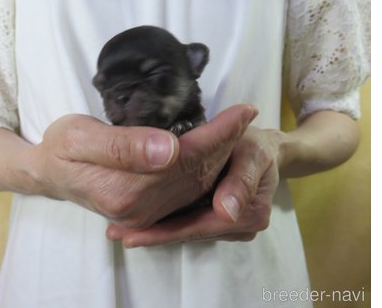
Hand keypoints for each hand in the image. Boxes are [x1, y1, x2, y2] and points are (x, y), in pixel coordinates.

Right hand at [13, 105, 256, 228]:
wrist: (48, 174)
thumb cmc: (59, 149)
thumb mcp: (79, 138)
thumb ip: (122, 146)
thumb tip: (169, 149)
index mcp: (126, 190)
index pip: (185, 158)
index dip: (218, 134)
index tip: (242, 110)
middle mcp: (141, 209)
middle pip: (196, 172)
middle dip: (226, 142)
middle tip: (246, 114)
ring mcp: (146, 214)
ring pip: (197, 183)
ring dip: (221, 155)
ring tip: (238, 128)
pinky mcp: (148, 211)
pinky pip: (187, 190)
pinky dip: (207, 168)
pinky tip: (216, 150)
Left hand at [106, 125, 282, 246]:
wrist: (265, 148)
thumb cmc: (255, 145)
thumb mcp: (252, 153)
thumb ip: (242, 180)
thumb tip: (228, 212)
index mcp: (249, 214)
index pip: (199, 228)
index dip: (164, 233)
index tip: (131, 236)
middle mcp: (239, 227)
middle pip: (189, 233)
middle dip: (153, 235)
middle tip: (116, 234)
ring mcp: (229, 226)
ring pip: (187, 230)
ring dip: (157, 230)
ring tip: (121, 228)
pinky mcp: (218, 218)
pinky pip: (190, 222)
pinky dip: (167, 221)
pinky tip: (142, 219)